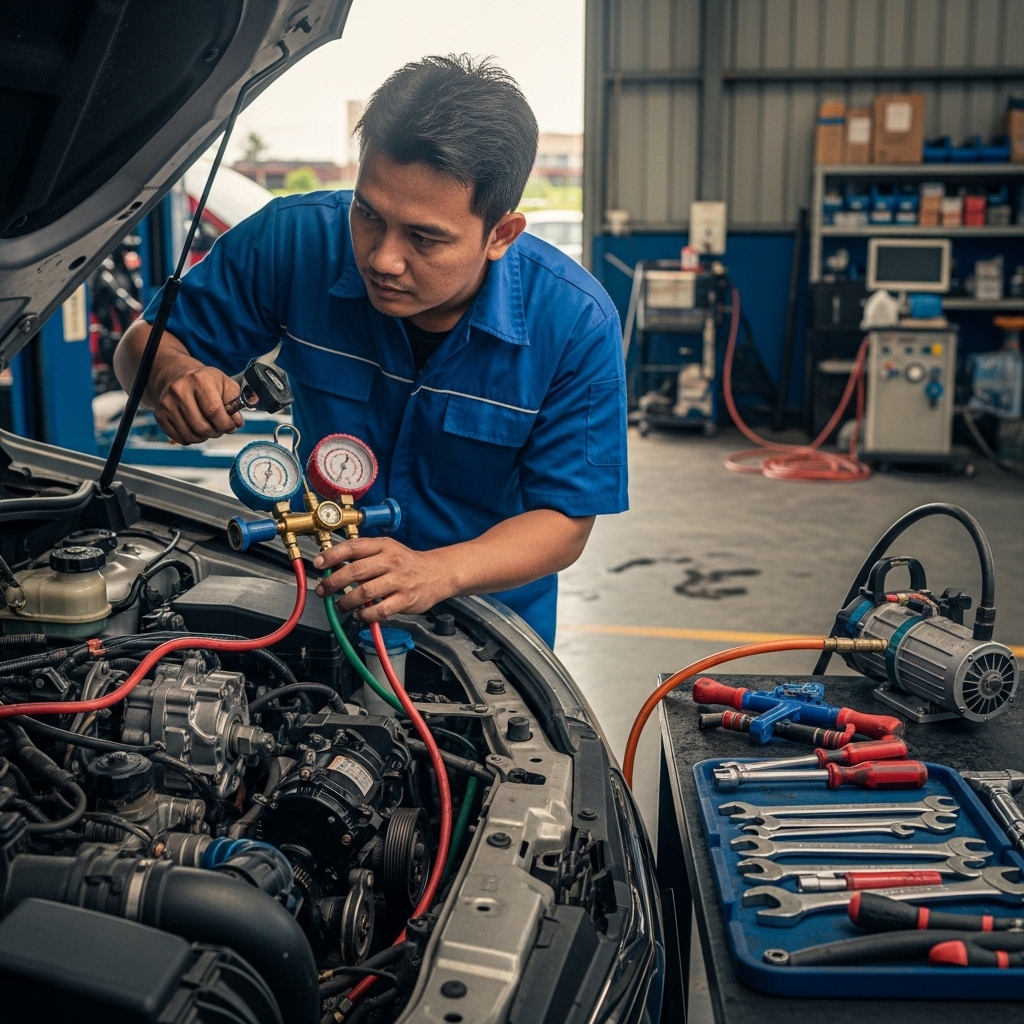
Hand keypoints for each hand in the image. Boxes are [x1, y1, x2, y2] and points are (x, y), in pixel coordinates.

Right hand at [155, 364, 242, 443]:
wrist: (177, 376)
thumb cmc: (206, 382)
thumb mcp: (225, 384)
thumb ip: (235, 402)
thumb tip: (237, 423)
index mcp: (199, 380)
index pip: (214, 411)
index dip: (226, 424)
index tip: (231, 426)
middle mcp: (179, 390)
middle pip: (202, 426)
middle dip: (216, 432)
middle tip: (220, 428)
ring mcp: (167, 403)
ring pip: (191, 435)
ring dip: (204, 437)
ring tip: (209, 428)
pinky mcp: (160, 415)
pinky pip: (180, 438)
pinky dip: (191, 439)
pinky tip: (196, 429)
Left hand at [313, 537, 453, 621]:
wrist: (438, 573)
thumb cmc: (407, 563)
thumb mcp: (387, 550)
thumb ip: (364, 556)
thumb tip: (333, 565)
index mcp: (384, 546)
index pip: (354, 547)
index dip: (332, 555)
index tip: (318, 564)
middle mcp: (391, 561)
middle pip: (355, 571)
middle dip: (333, 582)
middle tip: (322, 590)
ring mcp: (399, 581)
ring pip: (365, 592)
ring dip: (346, 602)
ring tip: (340, 606)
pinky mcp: (405, 600)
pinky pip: (379, 611)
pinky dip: (365, 615)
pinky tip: (359, 615)